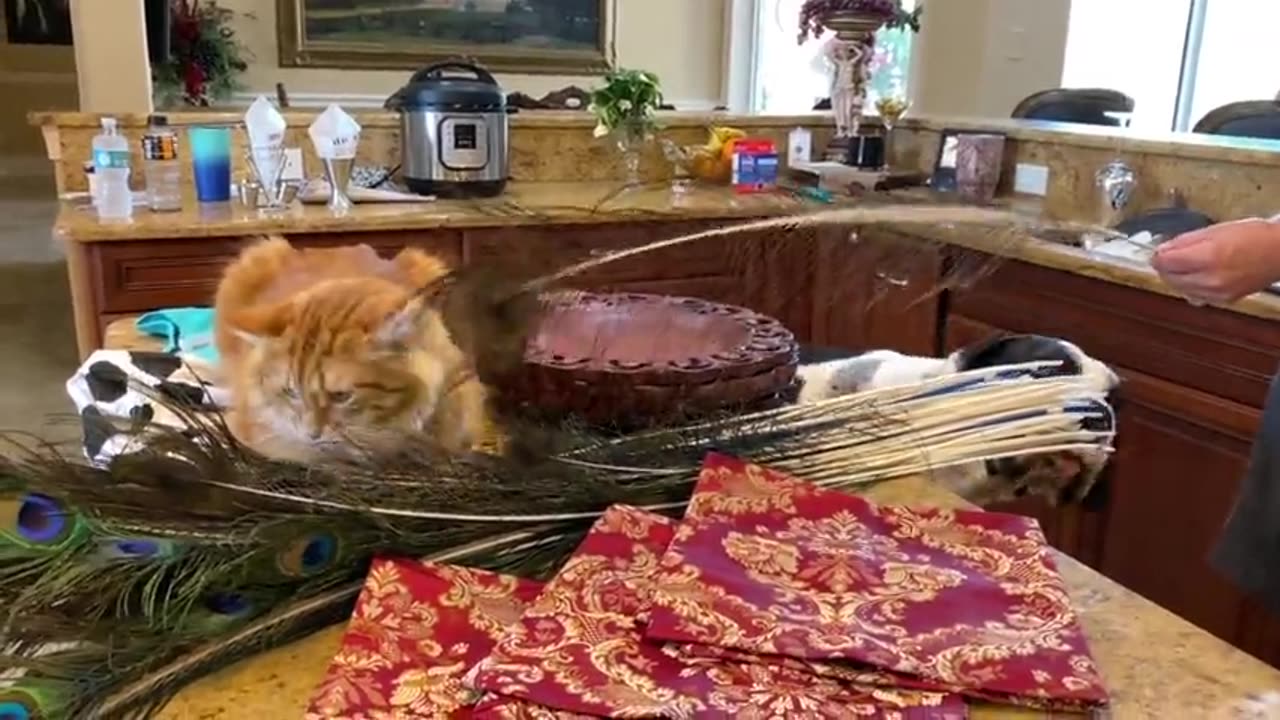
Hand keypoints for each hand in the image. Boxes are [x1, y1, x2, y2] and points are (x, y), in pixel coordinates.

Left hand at [1149, 218, 1279, 302]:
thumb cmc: (1251, 235)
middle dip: (1165, 267)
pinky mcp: (1223, 301)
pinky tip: (1198, 277)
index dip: (1157, 256)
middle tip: (1170, 256)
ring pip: (1179, 289)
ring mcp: (1216, 293)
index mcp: (1207, 257)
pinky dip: (1190, 287)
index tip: (1158, 250)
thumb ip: (1184, 242)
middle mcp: (1210, 279)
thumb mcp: (1214, 230)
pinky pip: (1195, 296)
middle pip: (1169, 278)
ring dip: (1176, 278)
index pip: (1165, 262)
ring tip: (1185, 265)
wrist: (1279, 253)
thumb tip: (1161, 250)